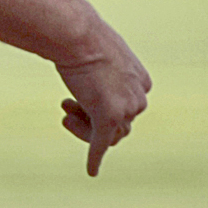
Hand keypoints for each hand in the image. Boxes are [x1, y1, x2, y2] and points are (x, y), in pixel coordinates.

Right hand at [56, 27, 150, 175]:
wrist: (78, 36)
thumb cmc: (85, 40)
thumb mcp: (102, 55)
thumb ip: (105, 72)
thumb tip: (92, 73)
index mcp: (142, 83)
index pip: (126, 109)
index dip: (101, 108)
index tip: (78, 98)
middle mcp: (139, 97)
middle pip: (118, 124)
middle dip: (90, 119)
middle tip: (65, 106)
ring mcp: (125, 109)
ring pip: (109, 136)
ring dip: (84, 130)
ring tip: (65, 114)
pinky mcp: (108, 119)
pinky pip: (100, 146)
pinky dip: (95, 159)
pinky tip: (92, 171)